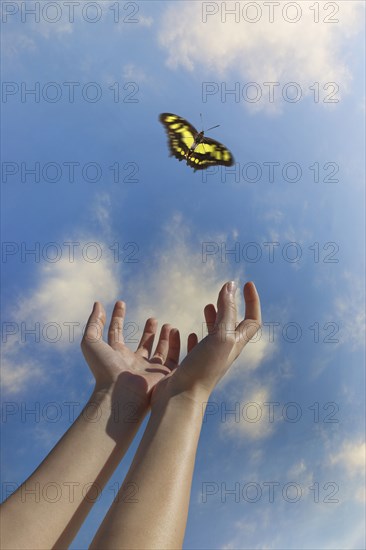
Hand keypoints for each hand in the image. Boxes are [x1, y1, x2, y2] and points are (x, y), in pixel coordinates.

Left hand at [81, 301, 180, 411]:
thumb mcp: (91, 342)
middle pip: (142, 345)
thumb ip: (94, 323)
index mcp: (115, 355)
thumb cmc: (104, 369)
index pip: (116, 333)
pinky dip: (178, 345)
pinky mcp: (164, 375)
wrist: (121, 395)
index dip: (117, 317)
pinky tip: (178, 332)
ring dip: (164, 338)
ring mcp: (149, 370)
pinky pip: (174, 359)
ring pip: (159, 352)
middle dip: (148, 331)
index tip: (120, 302)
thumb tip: (98, 305)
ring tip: (168, 325)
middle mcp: (133, 364)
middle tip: (153, 318)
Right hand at [151, 281, 260, 406]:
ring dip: (214, 318)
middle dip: (231, 306)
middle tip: (224, 291)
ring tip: (207, 306)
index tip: (246, 283)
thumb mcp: (220, 335)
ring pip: (215, 334)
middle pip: (233, 325)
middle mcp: (224, 350)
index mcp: (235, 343)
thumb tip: (231, 285)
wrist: (183, 398)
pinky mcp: (192, 365)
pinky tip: (189, 333)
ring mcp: (208, 358)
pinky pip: (197, 347)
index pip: (252, 319)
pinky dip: (195, 336)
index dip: (252, 301)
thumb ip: (226, 310)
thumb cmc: (204, 368)